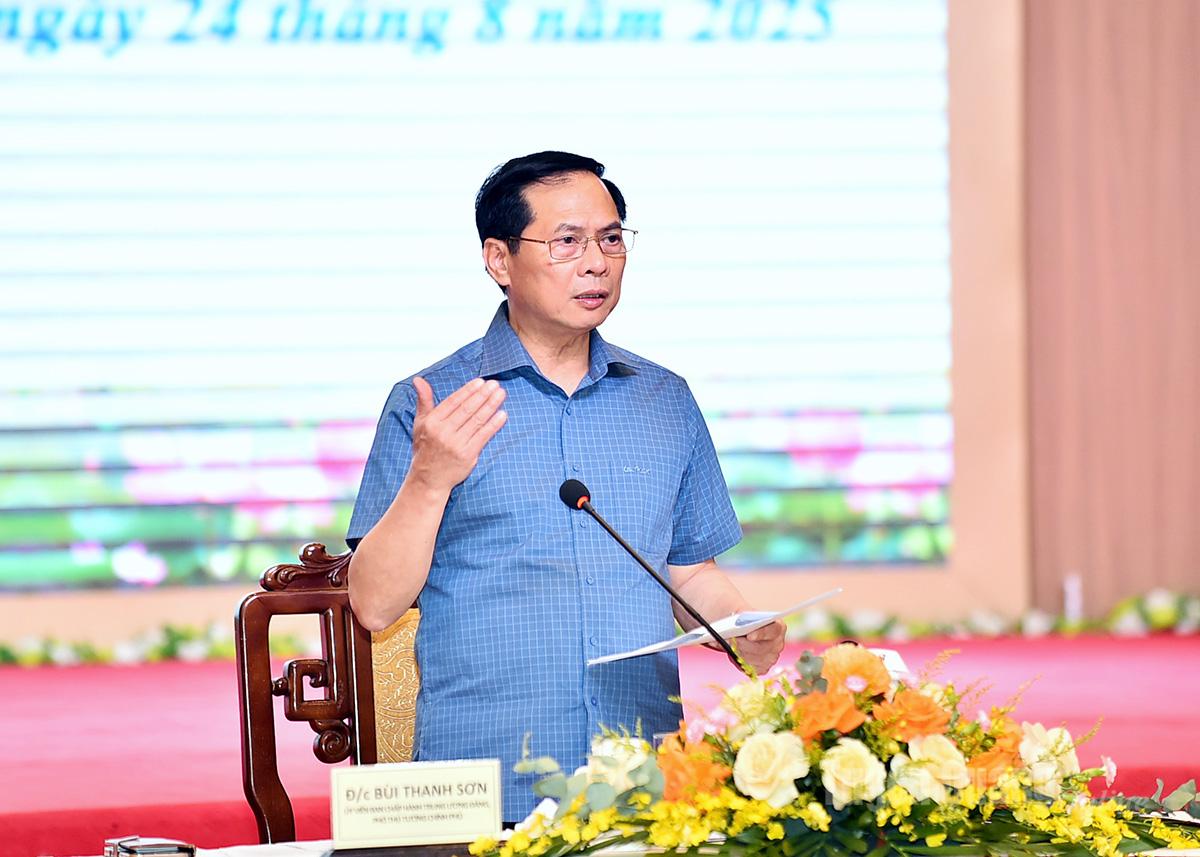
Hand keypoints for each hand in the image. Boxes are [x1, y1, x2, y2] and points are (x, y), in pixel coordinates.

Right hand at [406, 376, 506, 492]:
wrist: (428, 479)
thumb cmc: (425, 448)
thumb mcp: (420, 424)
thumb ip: (424, 401)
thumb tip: (418, 380)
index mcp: (431, 422)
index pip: (453, 402)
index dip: (468, 391)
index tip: (480, 381)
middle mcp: (443, 432)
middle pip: (467, 409)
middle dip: (483, 395)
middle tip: (495, 384)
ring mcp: (456, 444)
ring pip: (476, 421)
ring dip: (491, 406)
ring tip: (501, 394)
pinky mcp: (467, 455)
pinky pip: (483, 436)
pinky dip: (494, 424)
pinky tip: (503, 414)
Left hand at [733, 620, 785, 674]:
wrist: (739, 630)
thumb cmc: (742, 620)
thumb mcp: (741, 613)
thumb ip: (740, 616)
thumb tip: (735, 625)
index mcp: (778, 627)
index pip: (773, 631)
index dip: (761, 633)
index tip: (749, 636)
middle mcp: (777, 644)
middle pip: (760, 648)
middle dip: (742, 644)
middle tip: (729, 639)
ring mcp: (772, 658)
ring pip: (752, 659)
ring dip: (738, 652)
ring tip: (729, 644)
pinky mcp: (762, 668)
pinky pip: (749, 668)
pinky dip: (738, 661)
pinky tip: (734, 652)